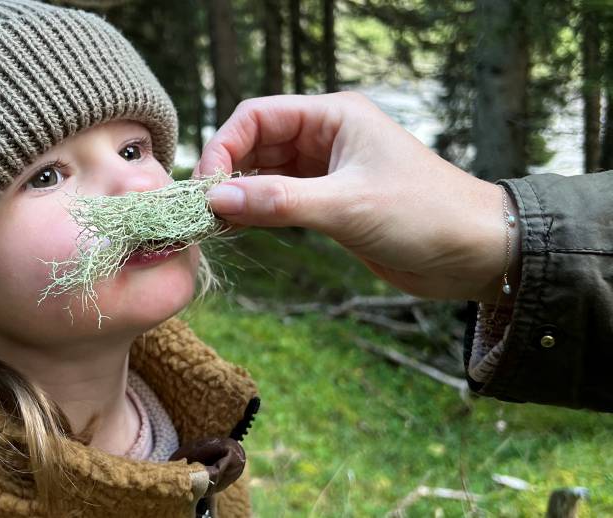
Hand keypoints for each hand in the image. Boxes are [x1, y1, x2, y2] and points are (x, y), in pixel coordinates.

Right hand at [196, 93, 519, 302]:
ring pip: (265, 172)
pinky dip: (258, 210)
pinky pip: (280, 198)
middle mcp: (326, 137)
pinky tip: (241, 227)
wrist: (478, 253)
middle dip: (227, 171)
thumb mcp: (348, 206)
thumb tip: (217, 198)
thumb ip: (279, 202)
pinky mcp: (330, 202)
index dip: (225, 146)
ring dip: (240, 193)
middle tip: (204, 209)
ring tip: (216, 221)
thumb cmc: (426, 215)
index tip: (206, 186)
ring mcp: (327, 170)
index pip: (257, 117)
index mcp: (334, 116)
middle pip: (255, 142)